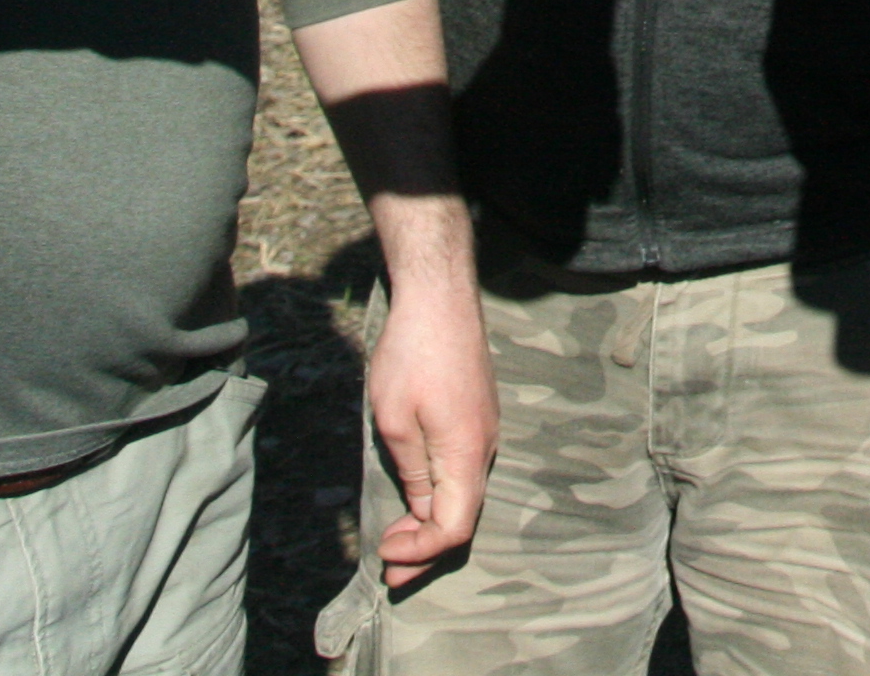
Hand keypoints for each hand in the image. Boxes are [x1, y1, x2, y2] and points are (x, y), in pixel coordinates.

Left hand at [365, 254, 495, 581]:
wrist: (440, 297)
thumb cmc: (411, 355)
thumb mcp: (394, 421)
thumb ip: (412, 471)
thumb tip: (421, 512)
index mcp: (466, 453)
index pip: (453, 527)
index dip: (419, 551)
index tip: (383, 552)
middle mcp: (485, 447)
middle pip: (464, 518)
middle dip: (426, 551)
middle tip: (389, 572)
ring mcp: (486, 430)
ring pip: (465, 495)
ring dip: (432, 524)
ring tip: (397, 542)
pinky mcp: (478, 416)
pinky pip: (464, 472)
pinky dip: (440, 496)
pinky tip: (416, 498)